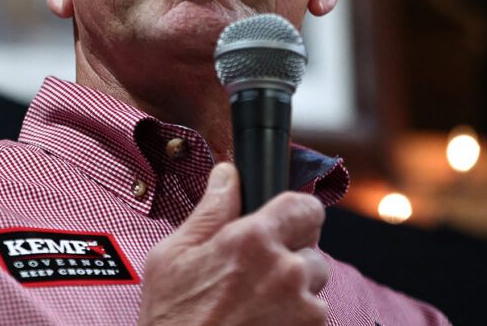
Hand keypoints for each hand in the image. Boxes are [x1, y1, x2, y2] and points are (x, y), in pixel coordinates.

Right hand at [137, 162, 328, 324]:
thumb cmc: (171, 319)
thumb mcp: (172, 255)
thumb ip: (211, 210)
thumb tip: (227, 175)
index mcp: (254, 240)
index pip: (306, 206)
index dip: (296, 212)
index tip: (285, 222)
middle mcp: (286, 271)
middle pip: (313, 249)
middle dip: (292, 256)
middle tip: (258, 274)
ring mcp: (302, 309)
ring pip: (315, 287)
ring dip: (296, 293)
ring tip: (255, 306)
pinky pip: (313, 320)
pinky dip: (294, 321)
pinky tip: (260, 325)